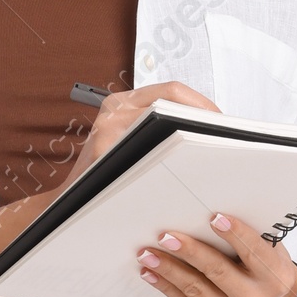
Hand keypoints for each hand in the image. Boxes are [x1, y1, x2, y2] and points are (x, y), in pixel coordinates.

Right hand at [73, 78, 218, 177]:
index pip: (172, 90)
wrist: (71, 205)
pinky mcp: (105, 150)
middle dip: (203, 117)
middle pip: (172, 99)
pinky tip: (188, 169)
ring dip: (192, 136)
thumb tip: (204, 126)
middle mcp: (114, 108)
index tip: (222, 123)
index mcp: (123, 102)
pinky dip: (173, 157)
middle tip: (225, 138)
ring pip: (165, 120)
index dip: (202, 104)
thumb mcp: (127, 142)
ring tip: (212, 152)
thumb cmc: (108, 177)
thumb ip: (155, 128)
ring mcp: (108, 127)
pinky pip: (150, 149)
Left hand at [137, 212, 296, 296]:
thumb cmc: (265, 270)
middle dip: (189, 251)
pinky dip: (166, 287)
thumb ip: (248, 239)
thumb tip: (206, 218)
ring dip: (168, 270)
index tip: (214, 217)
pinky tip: (151, 273)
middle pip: (217, 271)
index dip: (235, 234)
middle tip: (165, 237)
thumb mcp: (269, 252)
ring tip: (147, 254)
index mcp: (273, 276)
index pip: (253, 251)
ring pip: (195, 289)